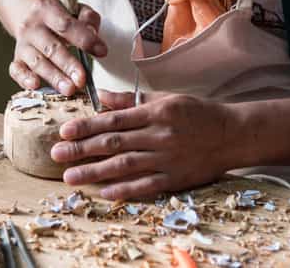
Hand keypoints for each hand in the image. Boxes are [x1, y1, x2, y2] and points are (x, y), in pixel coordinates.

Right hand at [8, 0, 106, 94]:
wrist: (35, 19)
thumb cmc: (63, 18)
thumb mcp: (77, 10)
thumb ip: (88, 20)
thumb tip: (95, 38)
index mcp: (47, 8)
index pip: (66, 25)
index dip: (84, 39)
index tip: (102, 52)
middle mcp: (31, 25)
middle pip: (51, 47)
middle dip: (68, 65)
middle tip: (82, 80)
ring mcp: (22, 43)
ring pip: (37, 62)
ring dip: (53, 77)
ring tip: (69, 90)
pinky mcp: (17, 59)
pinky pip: (16, 70)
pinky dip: (24, 79)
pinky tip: (35, 86)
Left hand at [50, 91, 238, 199]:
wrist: (232, 134)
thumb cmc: (196, 114)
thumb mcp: (165, 99)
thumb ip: (131, 101)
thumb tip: (101, 96)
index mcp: (155, 112)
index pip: (114, 119)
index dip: (87, 126)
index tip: (65, 131)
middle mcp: (159, 135)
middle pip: (114, 143)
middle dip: (82, 149)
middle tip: (57, 154)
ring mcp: (167, 158)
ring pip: (125, 166)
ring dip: (95, 172)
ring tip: (71, 176)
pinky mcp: (175, 178)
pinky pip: (145, 185)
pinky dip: (124, 190)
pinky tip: (104, 192)